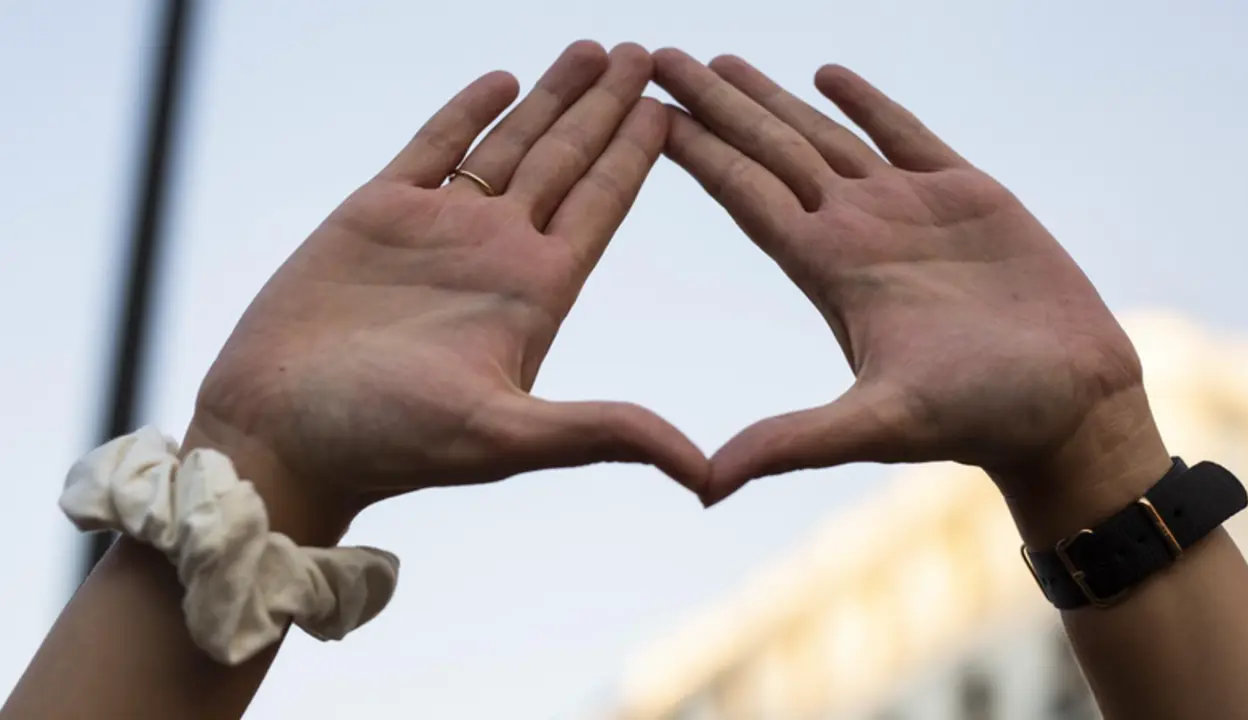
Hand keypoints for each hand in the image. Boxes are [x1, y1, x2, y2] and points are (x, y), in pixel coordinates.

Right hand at [190, 42, 706, 537]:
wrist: (277, 434)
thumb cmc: (387, 444)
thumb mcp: (507, 437)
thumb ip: (604, 433)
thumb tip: (708, 474)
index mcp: (535, 294)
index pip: (602, 206)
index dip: (637, 155)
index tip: (673, 106)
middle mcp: (496, 254)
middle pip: (568, 161)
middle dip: (607, 107)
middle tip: (647, 56)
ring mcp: (439, 229)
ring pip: (510, 144)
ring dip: (552, 97)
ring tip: (595, 50)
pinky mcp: (376, 213)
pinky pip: (434, 145)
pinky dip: (468, 111)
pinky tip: (502, 79)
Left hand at [654, 50, 1168, 521]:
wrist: (1068, 408)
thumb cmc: (981, 420)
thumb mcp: (878, 426)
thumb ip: (793, 443)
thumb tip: (703, 485)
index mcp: (830, 270)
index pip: (745, 194)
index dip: (696, 151)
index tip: (646, 111)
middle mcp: (856, 232)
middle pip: (767, 151)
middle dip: (714, 105)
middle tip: (657, 57)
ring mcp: (907, 210)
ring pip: (823, 135)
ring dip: (771, 97)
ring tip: (719, 61)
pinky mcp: (967, 195)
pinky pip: (904, 132)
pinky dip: (866, 101)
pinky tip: (826, 74)